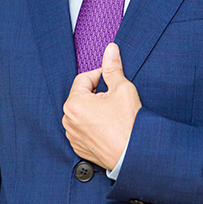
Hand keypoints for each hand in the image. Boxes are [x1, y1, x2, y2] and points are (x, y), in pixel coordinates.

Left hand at [62, 43, 141, 169]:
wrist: (134, 155)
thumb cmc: (128, 123)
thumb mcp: (122, 88)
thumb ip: (113, 67)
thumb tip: (110, 49)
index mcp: (74, 103)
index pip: (84, 78)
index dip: (100, 75)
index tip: (113, 80)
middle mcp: (68, 120)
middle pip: (81, 96)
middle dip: (97, 94)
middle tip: (115, 99)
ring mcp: (73, 136)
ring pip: (82, 113)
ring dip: (94, 110)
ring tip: (113, 114)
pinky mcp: (79, 147)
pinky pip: (83, 129)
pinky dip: (93, 125)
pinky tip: (109, 127)